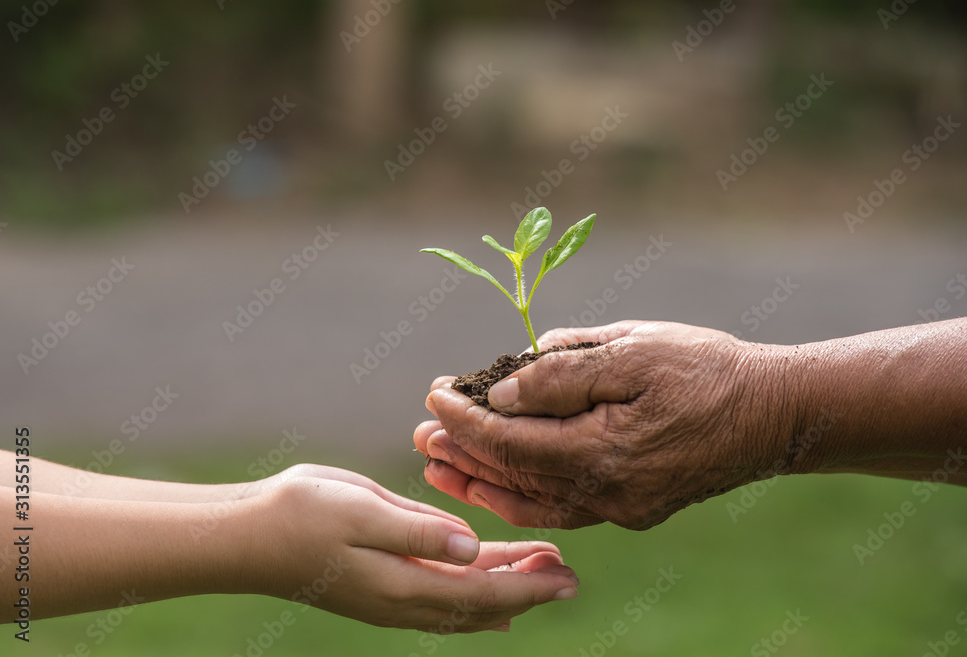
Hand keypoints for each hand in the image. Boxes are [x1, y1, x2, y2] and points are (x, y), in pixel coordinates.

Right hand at [258, 466, 578, 631]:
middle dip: (528, 590)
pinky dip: (472, 595)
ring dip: (505, 590)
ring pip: (463, 603)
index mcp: (405, 584)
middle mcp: (404, 600)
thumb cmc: (302, 515)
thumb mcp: (363, 511)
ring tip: (542, 573)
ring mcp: (391, 598)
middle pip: (481, 604)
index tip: (567, 576)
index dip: (529, 586)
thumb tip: (472, 549)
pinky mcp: (381, 585)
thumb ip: (419, 531)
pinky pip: (440, 597)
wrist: (248, 535)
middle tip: (570, 577)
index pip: (483, 592)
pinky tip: (486, 586)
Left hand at [414, 320, 793, 529]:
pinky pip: (563, 507)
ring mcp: (621, 509)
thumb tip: (503, 390)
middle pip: (514, 477)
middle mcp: (607, 494)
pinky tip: (498, 482)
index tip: (434, 394)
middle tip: (422, 433)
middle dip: (464, 453)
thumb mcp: (635, 351)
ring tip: (442, 463)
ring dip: (484, 481)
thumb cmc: (708, 370)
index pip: (510, 442)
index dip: (466, 420)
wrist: (776, 414)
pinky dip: (525, 494)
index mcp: (603, 453)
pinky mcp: (633, 509)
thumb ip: (564, 374)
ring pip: (534, 501)